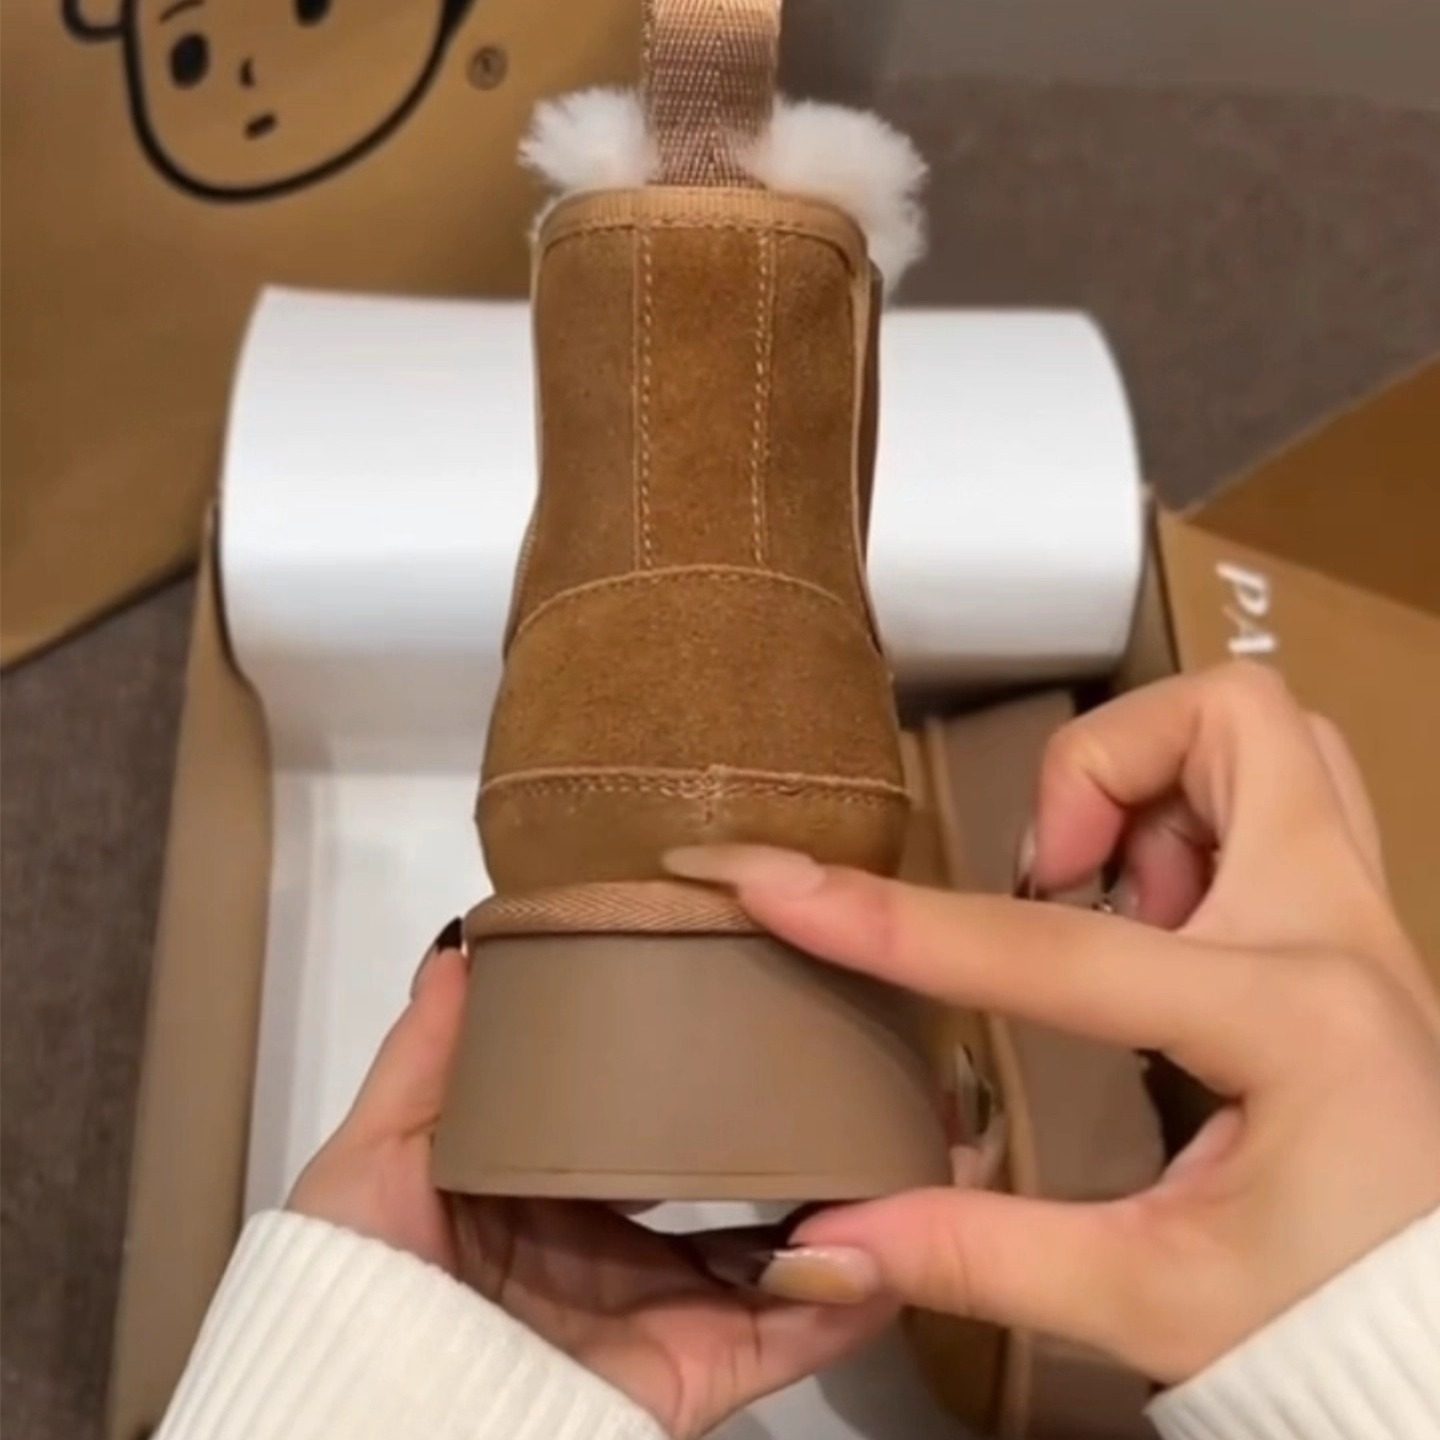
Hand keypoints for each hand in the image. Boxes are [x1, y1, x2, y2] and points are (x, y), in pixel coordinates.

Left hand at [288, 933, 893, 1439]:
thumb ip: (431, 1054)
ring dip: (850, 1202)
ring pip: (779, 1251)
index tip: (759, 984)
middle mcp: (618, 1245)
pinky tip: (904, 1240)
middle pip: (730, 1177)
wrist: (367, 1419)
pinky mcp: (695, 1374)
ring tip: (915, 1130)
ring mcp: (665, 1311)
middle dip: (796, 1124)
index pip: (646, 1109)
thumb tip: (467, 939)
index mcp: (554, 1188)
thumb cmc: (366, 1278)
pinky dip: (848, 1298)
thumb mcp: (379, 1152)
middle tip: (863, 1049)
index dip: (701, 1055)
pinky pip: (787, 1337)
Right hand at [664, 662, 1439, 1382]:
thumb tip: (824, 1242)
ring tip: (1110, 893)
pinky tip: (1161, 927)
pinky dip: (1200, 820)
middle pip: (1231, 718)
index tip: (781, 881)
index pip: (1055, 946)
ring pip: (1272, 737)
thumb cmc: (1333, 1327)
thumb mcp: (1146, 1296)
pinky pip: (1285, 797)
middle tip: (1049, 873)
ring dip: (1161, 780)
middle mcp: (1340, 934)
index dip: (893, 921)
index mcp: (1291, 1021)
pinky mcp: (1354, 931)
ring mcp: (1360, 918)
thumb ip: (977, 1252)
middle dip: (1103, 762)